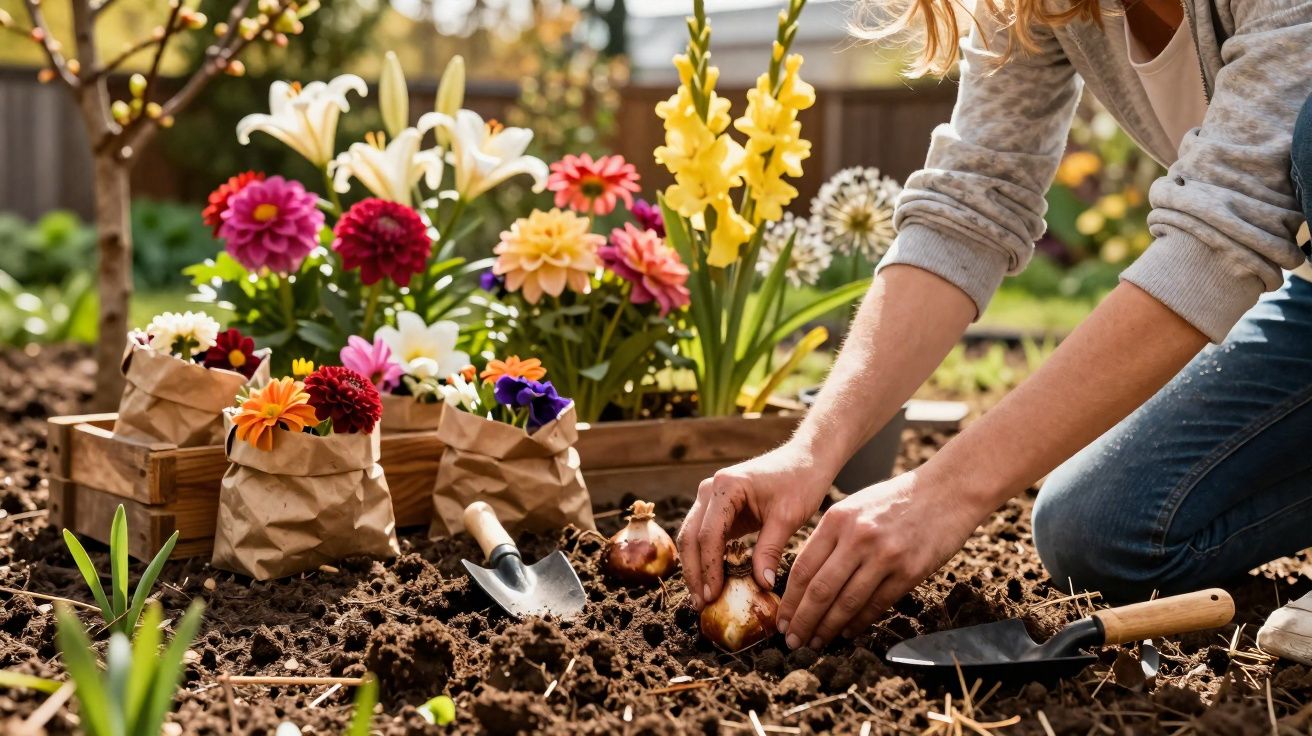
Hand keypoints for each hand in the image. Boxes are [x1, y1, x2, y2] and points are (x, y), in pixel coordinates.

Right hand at [677, 442, 834, 609]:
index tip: (714, 596)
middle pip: (690, 537)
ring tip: (704, 598)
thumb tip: (761, 584)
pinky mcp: (718, 508)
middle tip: (702, 604)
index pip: (708, 535)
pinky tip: (713, 581)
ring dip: (696, 568)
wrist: (806, 459)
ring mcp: (710, 497)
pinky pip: (704, 536)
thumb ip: (770, 549)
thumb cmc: (800, 482)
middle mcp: (710, 489)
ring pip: (692, 537)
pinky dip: (706, 559)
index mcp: (725, 487)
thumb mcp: (787, 517)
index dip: (709, 568)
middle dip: (694, 573)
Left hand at [776, 469, 990, 648]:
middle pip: (820, 590)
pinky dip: (859, 622)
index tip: (780, 619)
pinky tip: (847, 632)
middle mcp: (857, 537)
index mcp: (837, 519)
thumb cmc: (896, 500)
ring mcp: (884, 555)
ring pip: (847, 603)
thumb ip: (830, 538)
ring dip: (828, 628)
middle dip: (802, 620)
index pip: (803, 568)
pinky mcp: (909, 571)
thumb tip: (805, 579)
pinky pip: (877, 604)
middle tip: (792, 640)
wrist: (946, 491)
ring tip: (816, 642)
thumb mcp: (854, 507)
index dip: (789, 600)